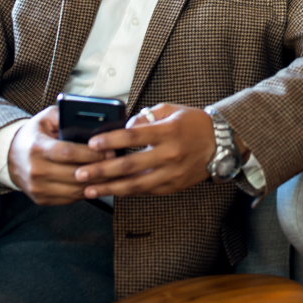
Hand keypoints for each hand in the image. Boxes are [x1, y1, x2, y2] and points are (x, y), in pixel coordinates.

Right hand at [7, 106, 112, 204]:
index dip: (90, 154)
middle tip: (117, 163)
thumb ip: (65, 116)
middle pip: (74, 174)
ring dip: (96, 184)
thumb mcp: (46, 118)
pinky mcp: (41, 199)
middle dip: (99, 169)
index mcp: (37, 147)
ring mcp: (37, 188)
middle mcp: (35, 170)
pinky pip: (69, 199)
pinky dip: (85, 192)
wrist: (11, 156)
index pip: (68, 153)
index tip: (109, 150)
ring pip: (74, 190)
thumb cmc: (35, 134)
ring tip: (112, 174)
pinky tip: (97, 184)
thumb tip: (91, 121)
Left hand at [72, 103, 217, 198]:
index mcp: (167, 132)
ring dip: (109, 188)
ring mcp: (171, 173)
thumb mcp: (171, 110)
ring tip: (88, 189)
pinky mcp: (173, 186)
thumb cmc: (194, 123)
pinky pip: (146, 191)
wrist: (221, 144)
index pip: (133, 136)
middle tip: (81, 173)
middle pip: (130, 164)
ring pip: (135, 185)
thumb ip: (147, 117)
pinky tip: (111, 192)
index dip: (111, 140)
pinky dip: (127, 192)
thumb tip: (125, 127)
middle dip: (102, 170)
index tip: (92, 144)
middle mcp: (169, 154)